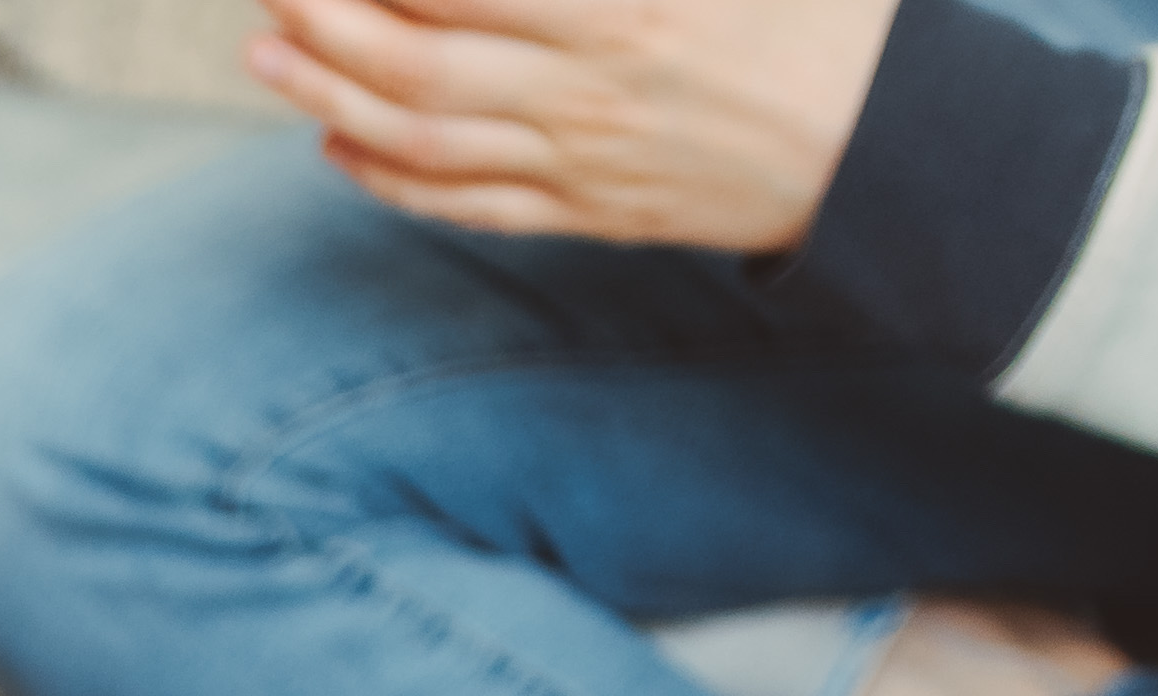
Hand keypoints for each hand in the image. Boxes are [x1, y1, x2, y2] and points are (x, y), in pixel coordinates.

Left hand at [246, 0, 892, 250]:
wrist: (891, 141)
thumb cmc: (816, 16)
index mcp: (627, 5)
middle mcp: (591, 89)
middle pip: (417, 62)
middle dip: (326, 22)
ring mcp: (586, 162)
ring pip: (424, 139)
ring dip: (329, 98)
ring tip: (267, 55)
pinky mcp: (591, 214)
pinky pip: (467, 206)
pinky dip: (389, 181)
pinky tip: (336, 146)